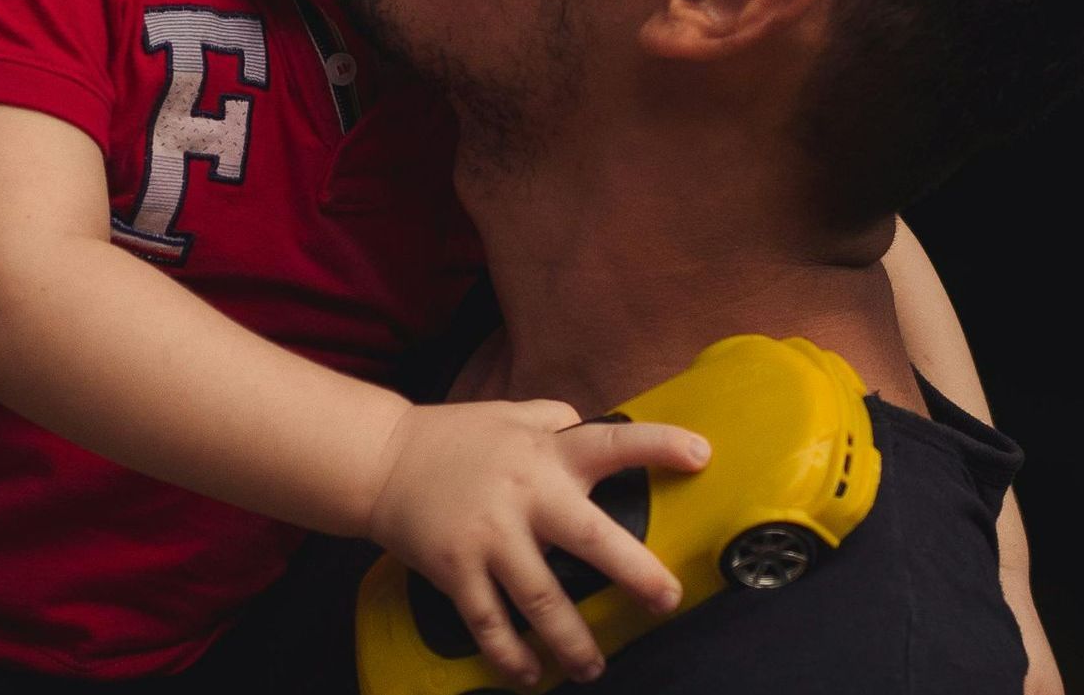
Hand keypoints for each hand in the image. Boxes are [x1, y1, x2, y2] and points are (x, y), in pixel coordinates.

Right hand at [365, 399, 709, 686]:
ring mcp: (488, 535)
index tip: (702, 456)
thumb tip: (594, 423)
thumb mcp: (511, 414)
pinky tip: (530, 673)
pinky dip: (511, 654)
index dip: (658, 446)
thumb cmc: (456, 437)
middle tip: (666, 600)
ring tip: (593, 665)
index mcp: (545, 451)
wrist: (381, 461)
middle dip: (633, 572)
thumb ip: (556, 419)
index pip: (610, 442)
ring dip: (572, 638)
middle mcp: (524, 493)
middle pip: (589, 536)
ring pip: (541, 598)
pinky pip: (489, 622)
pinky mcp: (454, 568)